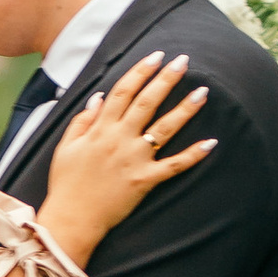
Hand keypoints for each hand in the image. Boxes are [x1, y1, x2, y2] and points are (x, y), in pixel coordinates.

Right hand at [37, 50, 215, 261]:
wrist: (72, 219)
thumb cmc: (66, 184)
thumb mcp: (66, 147)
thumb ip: (82, 120)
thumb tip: (97, 97)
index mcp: (100, 129)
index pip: (122, 91)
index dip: (140, 71)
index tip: (156, 56)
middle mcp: (119, 139)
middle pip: (146, 102)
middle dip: (165, 79)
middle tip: (183, 61)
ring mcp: (134, 159)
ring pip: (164, 129)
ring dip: (184, 109)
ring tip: (203, 92)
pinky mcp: (144, 181)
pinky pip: (173, 166)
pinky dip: (192, 155)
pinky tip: (211, 143)